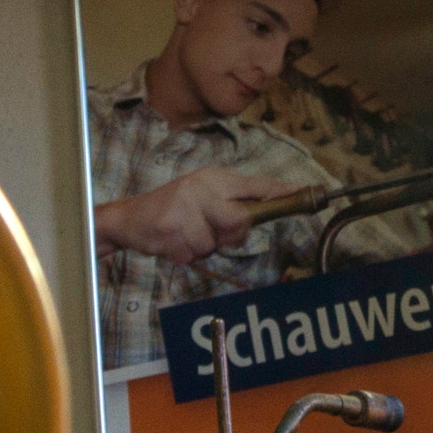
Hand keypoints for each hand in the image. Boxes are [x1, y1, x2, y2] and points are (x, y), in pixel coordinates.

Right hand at [91, 164, 280, 267]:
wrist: (129, 218)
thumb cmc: (173, 209)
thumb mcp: (201, 194)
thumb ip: (231, 201)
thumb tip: (264, 211)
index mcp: (212, 178)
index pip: (253, 184)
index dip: (279, 191)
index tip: (303, 193)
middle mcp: (200, 187)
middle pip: (239, 221)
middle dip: (228, 236)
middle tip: (210, 232)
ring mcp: (184, 207)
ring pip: (214, 243)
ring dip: (201, 247)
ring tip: (184, 234)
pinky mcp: (170, 227)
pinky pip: (194, 254)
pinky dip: (185, 254)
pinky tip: (172, 241)